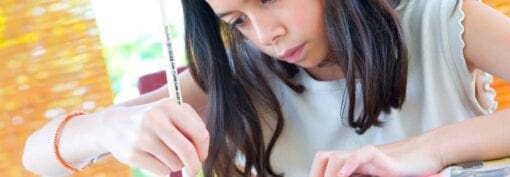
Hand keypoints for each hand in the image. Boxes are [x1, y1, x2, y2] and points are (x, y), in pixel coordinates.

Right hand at [95, 98, 208, 176]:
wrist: (113, 125)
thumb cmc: (152, 121)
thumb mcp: (169, 113)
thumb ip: (191, 127)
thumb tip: (202, 153)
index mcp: (169, 106)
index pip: (199, 133)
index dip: (204, 149)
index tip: (202, 156)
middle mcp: (155, 119)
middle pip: (187, 151)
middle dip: (194, 165)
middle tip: (194, 171)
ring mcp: (142, 137)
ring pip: (175, 163)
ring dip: (175, 164)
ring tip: (163, 153)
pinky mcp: (133, 154)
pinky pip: (162, 171)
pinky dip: (162, 169)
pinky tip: (152, 158)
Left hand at [309, 138, 444, 176]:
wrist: (425, 156)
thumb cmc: (399, 170)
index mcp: (350, 163)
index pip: (323, 163)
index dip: (316, 174)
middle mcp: (354, 157)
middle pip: (324, 157)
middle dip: (318, 173)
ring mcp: (366, 155)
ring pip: (336, 157)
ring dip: (330, 173)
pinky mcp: (382, 156)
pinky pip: (362, 155)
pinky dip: (350, 164)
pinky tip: (343, 175)